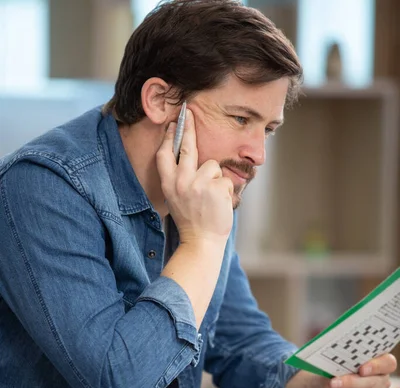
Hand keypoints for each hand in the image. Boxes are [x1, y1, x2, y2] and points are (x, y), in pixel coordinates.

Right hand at [156, 108, 233, 244]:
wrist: (201, 242)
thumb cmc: (192, 221)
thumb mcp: (176, 198)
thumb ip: (180, 179)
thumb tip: (187, 157)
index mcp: (169, 184)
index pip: (165, 154)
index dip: (168, 137)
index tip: (172, 123)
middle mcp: (181, 181)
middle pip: (187, 146)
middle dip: (188, 126)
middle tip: (189, 111)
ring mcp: (198, 184)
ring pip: (212, 165)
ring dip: (215, 178)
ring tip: (211, 198)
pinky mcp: (215, 188)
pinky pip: (225, 179)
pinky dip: (225, 191)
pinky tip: (219, 204)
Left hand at [322, 353, 396, 387]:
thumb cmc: (340, 371)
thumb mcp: (342, 363)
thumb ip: (346, 362)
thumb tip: (338, 364)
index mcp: (381, 364)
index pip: (388, 363)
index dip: (376, 366)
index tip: (361, 370)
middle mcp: (383, 381)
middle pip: (372, 383)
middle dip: (350, 382)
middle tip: (333, 382)